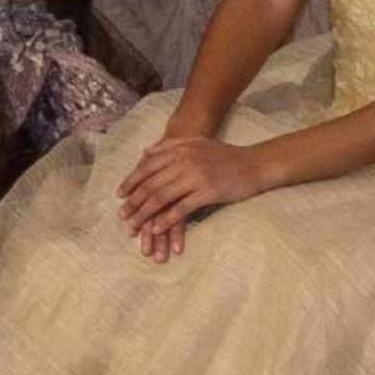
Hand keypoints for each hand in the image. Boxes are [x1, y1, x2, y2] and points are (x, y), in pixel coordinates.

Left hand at [113, 130, 265, 259]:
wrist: (254, 164)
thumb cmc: (224, 155)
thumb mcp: (196, 144)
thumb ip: (170, 146)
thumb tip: (145, 152)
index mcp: (179, 150)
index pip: (147, 167)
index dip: (131, 182)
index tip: (120, 195)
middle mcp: (184, 162)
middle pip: (151, 184)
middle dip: (134, 202)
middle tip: (122, 216)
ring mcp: (195, 177)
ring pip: (162, 198)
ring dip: (145, 214)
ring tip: (134, 227)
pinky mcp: (207, 192)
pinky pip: (181, 209)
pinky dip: (166, 220)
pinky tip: (157, 229)